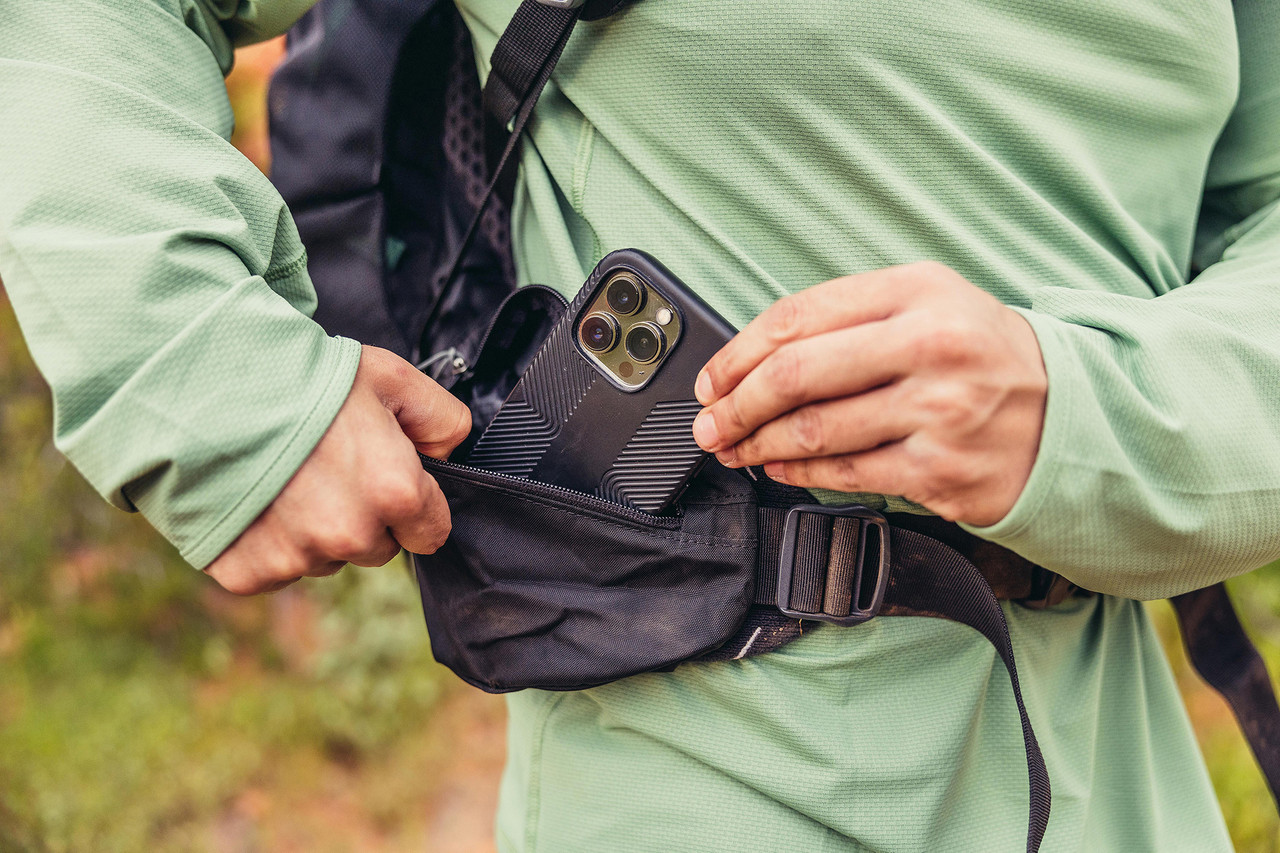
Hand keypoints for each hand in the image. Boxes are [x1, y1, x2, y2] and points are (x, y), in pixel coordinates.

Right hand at [204, 345, 471, 594]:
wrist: (200, 387)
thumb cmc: (300, 378)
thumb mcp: (389, 377)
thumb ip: (440, 419)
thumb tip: (451, 454)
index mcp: (394, 491)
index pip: (431, 533)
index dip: (414, 505)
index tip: (388, 482)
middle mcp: (350, 534)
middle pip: (376, 547)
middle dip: (362, 515)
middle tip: (326, 466)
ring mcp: (297, 557)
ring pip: (324, 558)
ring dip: (313, 529)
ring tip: (285, 476)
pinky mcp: (249, 571)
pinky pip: (275, 570)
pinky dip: (266, 542)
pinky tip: (255, 498)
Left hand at [692, 262, 1046, 525]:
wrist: (1071, 414)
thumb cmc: (982, 355)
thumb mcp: (929, 301)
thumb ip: (851, 314)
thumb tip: (757, 355)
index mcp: (918, 291)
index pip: (799, 316)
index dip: (739, 351)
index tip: (713, 377)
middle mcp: (930, 345)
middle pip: (796, 375)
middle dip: (735, 404)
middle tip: (709, 421)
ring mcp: (938, 411)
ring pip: (813, 430)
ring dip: (755, 443)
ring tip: (732, 446)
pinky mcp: (940, 470)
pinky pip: (845, 472)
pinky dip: (795, 472)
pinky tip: (775, 467)